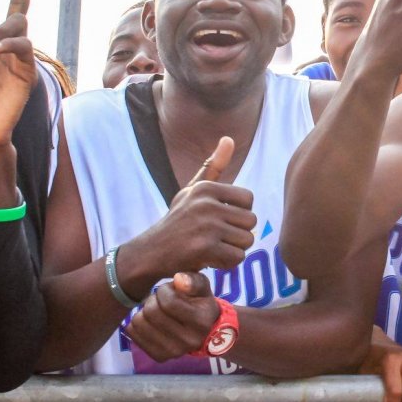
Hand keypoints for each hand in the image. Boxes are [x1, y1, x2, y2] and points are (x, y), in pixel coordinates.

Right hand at [122, 138, 256, 289]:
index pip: (248, 198)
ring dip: (234, 249)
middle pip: (251, 221)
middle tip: (219, 238)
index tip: (222, 220)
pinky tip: (212, 259)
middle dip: (238, 233)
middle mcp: (206, 204)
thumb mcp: (192, 190)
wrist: (151, 252)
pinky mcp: (205, 249)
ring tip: (215, 247)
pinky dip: (227, 263)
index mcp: (206, 188)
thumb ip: (213, 166)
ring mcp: (206, 226)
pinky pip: (237, 257)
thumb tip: (228, 138)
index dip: (239, 213)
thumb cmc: (178, 220)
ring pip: (247, 240)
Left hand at [126, 272, 221, 360]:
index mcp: (201, 322)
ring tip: (156, 310)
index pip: (169, 301)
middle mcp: (189, 341)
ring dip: (144, 311)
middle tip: (160, 299)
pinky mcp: (160, 357)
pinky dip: (137, 323)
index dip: (164, 290)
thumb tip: (178, 279)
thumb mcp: (201, 286)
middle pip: (151, 312)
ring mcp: (174, 352)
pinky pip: (133, 334)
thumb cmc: (199, 303)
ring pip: (139, 323)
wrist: (203, 330)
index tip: (169, 289)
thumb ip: (192, 280)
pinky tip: (149, 321)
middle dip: (152, 299)